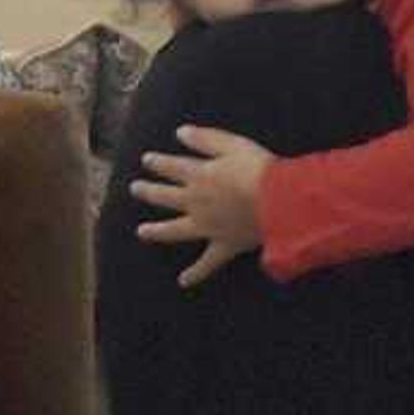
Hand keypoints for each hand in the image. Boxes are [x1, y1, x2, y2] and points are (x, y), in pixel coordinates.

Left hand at [131, 123, 273, 287]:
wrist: (279, 204)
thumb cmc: (260, 170)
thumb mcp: (234, 145)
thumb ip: (206, 139)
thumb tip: (180, 133)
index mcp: (199, 176)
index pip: (172, 167)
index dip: (158, 163)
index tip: (146, 160)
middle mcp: (196, 202)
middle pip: (166, 197)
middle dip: (148, 192)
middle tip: (135, 189)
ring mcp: (207, 226)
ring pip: (175, 230)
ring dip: (156, 231)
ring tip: (141, 232)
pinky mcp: (223, 245)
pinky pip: (207, 263)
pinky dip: (196, 273)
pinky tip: (183, 281)